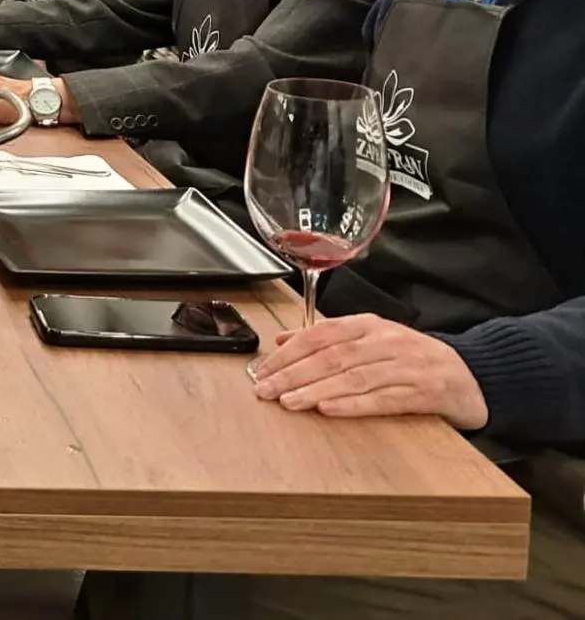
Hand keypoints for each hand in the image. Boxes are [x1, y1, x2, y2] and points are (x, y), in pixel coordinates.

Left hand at [252, 314, 488, 429]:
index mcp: (370, 325)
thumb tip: (282, 340)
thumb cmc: (413, 358)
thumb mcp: (371, 339)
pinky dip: (353, 405)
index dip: (289, 351)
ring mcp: (408, 366)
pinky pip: (384, 399)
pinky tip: (328, 410)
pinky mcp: (425, 393)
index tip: (263, 369)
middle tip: (266, 390)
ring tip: (288, 402)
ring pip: (354, 377)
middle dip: (294, 373)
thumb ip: (328, 338)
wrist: (473, 375)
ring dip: (317, 390)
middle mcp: (387, 341)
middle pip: (332, 356)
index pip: (320, 334)